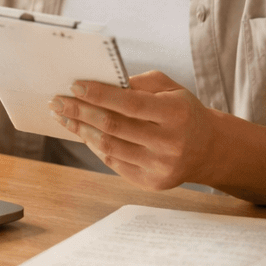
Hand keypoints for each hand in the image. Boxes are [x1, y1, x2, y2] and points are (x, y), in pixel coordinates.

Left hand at [48, 71, 222, 190]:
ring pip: (109, 147)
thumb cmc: (183, 111)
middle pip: (114, 126)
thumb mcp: (170, 89)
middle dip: (80, 111)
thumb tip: (100, 82)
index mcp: (176, 114)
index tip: (74, 85)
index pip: (130, 103)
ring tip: (63, 116)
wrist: (207, 149)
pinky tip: (82, 132)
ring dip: (81, 130)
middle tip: (57, 101)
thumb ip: (138, 83)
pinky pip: (113, 162)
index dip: (99, 94)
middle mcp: (169, 143)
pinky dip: (94, 146)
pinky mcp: (151, 183)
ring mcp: (160, 166)